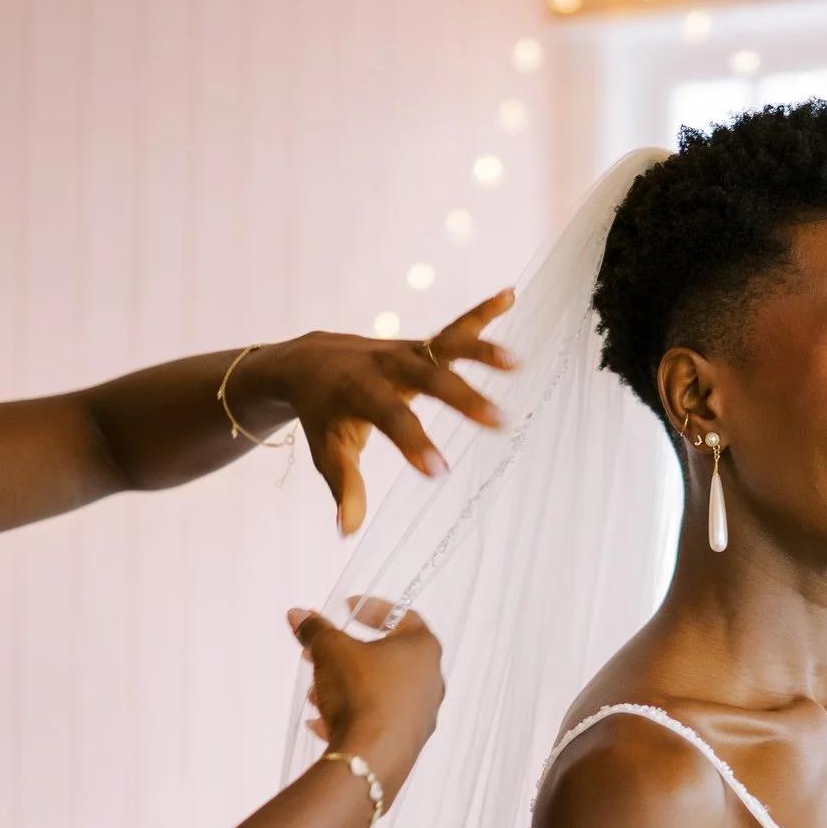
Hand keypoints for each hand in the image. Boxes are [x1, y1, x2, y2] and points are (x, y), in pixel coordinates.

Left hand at [244, 291, 516, 534]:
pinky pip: (454, 327)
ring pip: (446, 346)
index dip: (413, 443)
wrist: (311, 362)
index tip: (438, 471)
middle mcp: (385, 364)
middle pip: (427, 378)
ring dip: (481, 351)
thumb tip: (348, 531)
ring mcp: (406, 349)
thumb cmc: (324, 414)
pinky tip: (509, 295)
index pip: (391, 418)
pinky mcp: (422, 343)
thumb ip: (343, 487)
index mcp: (359, 391)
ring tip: (515, 364)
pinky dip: (481, 311)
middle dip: (463, 399)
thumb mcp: (327, 450)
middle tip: (499, 422)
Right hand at [287, 596, 444, 804]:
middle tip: (319, 652)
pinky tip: (322, 723)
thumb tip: (299, 615)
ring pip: (379, 691)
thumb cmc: (361, 693)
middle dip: (348, 654)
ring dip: (346, 687)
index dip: (372, 609)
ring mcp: (422, 714)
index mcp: (423, 648)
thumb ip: (315, 629)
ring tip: (316, 692)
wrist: (370, 758)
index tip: (347, 610)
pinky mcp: (408, 741)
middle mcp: (430, 680)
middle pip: (386, 657)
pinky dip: (352, 716)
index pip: (402, 616)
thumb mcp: (331, 651)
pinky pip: (377, 720)